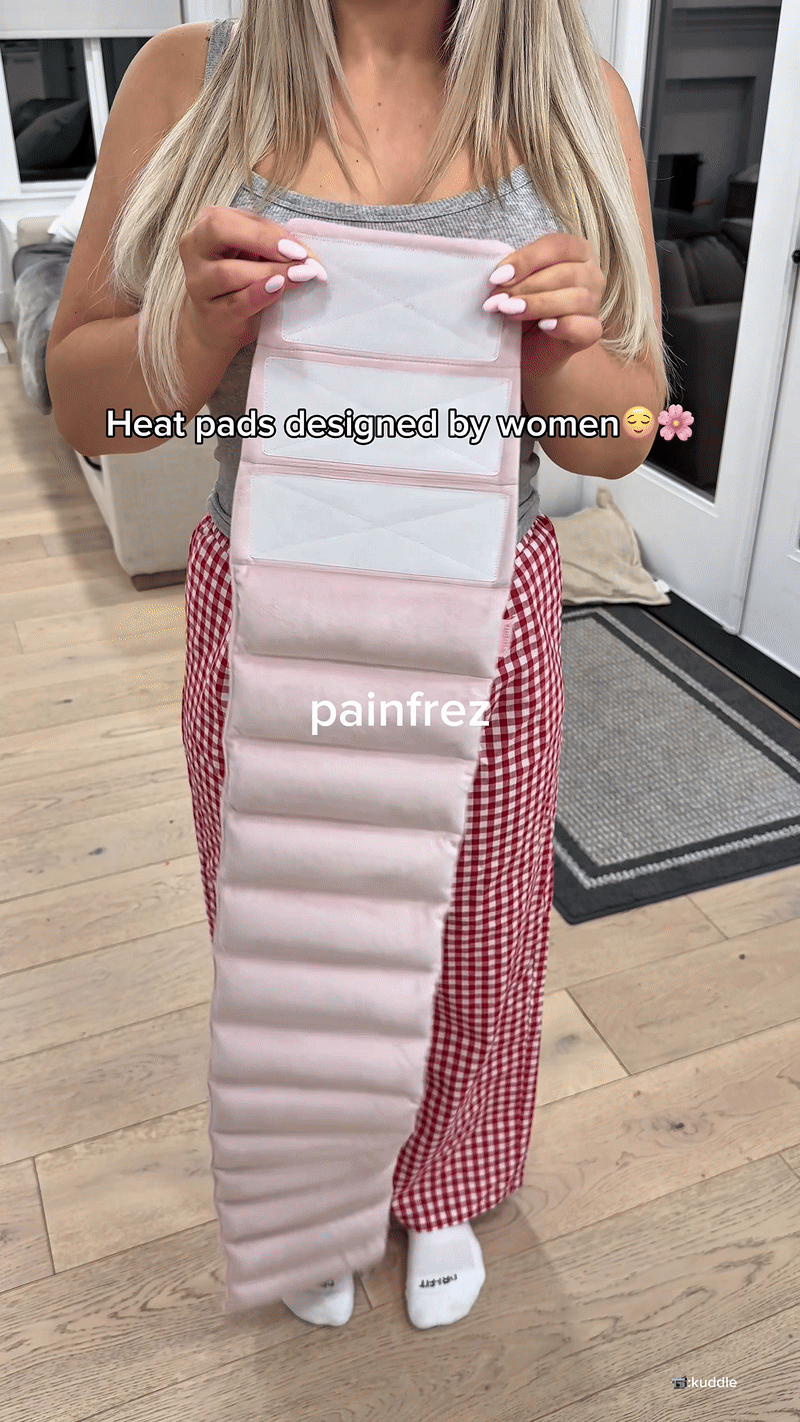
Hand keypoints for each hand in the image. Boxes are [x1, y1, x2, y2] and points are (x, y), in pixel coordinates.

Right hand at [178, 206, 327, 358]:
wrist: (218, 324)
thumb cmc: (239, 283)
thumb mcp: (253, 255)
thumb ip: (272, 246)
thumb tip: (307, 253)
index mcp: (207, 225)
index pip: (237, 218)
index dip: (271, 232)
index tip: (300, 248)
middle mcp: (194, 248)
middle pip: (220, 230)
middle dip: (263, 240)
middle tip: (297, 255)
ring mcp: (197, 282)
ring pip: (228, 272)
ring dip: (268, 272)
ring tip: (297, 275)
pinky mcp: (208, 313)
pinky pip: (235, 302)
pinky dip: (259, 295)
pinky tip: (277, 289)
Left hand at [483, 233, 605, 376]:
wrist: (529, 348)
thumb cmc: (524, 308)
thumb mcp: (516, 284)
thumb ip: (514, 274)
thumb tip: (498, 276)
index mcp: (577, 252)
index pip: (558, 246)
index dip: (527, 259)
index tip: (497, 276)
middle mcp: (591, 274)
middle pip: (565, 272)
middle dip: (526, 285)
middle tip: (497, 299)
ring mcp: (594, 304)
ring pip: (576, 298)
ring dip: (538, 304)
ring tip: (509, 311)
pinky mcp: (592, 332)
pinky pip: (584, 327)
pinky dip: (564, 326)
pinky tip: (543, 326)